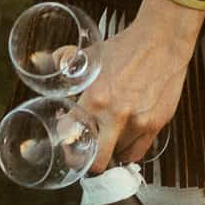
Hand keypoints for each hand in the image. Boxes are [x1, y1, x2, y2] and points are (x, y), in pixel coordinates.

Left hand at [81, 0, 204, 173]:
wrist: (162, 41)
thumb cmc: (126, 47)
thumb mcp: (90, 53)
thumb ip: (64, 61)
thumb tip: (42, 62)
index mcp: (95, 99)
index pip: (72, 135)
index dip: (66, 141)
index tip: (68, 141)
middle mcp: (116, 116)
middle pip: (97, 161)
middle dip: (88, 163)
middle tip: (85, 157)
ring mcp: (138, 123)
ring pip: (119, 156)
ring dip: (111, 153)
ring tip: (107, 144)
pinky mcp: (156, 124)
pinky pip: (139, 152)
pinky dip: (128, 152)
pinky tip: (123, 144)